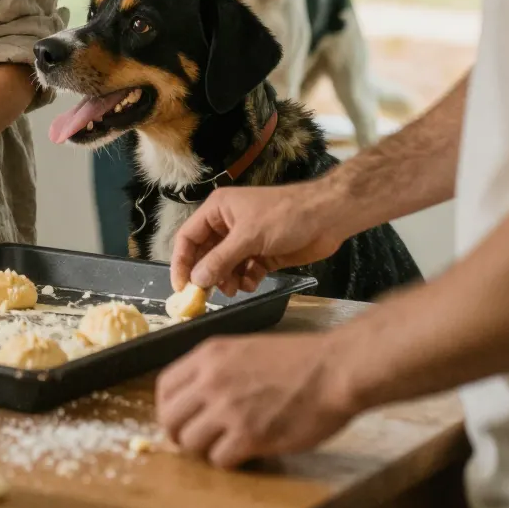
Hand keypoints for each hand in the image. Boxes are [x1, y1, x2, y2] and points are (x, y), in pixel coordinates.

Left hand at [157, 332, 358, 465]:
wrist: (334, 370)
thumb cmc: (299, 359)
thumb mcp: (246, 350)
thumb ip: (218, 369)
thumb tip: (198, 396)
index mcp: (209, 356)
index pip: (164, 387)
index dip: (168, 408)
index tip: (180, 418)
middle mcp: (211, 381)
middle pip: (170, 418)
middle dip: (179, 433)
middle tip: (197, 440)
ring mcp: (228, 410)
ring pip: (190, 442)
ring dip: (204, 449)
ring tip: (225, 445)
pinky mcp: (249, 436)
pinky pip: (219, 459)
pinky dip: (229, 461)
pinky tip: (245, 453)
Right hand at [171, 182, 349, 295]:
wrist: (327, 217)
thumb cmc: (285, 216)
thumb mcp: (248, 237)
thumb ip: (220, 260)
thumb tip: (197, 280)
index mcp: (218, 210)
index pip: (188, 238)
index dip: (181, 262)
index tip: (181, 287)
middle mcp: (228, 225)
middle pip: (206, 255)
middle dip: (207, 274)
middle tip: (207, 296)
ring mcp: (246, 240)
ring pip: (225, 266)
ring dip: (227, 279)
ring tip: (235, 288)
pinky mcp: (262, 254)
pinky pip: (244, 271)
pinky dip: (245, 280)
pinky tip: (251, 283)